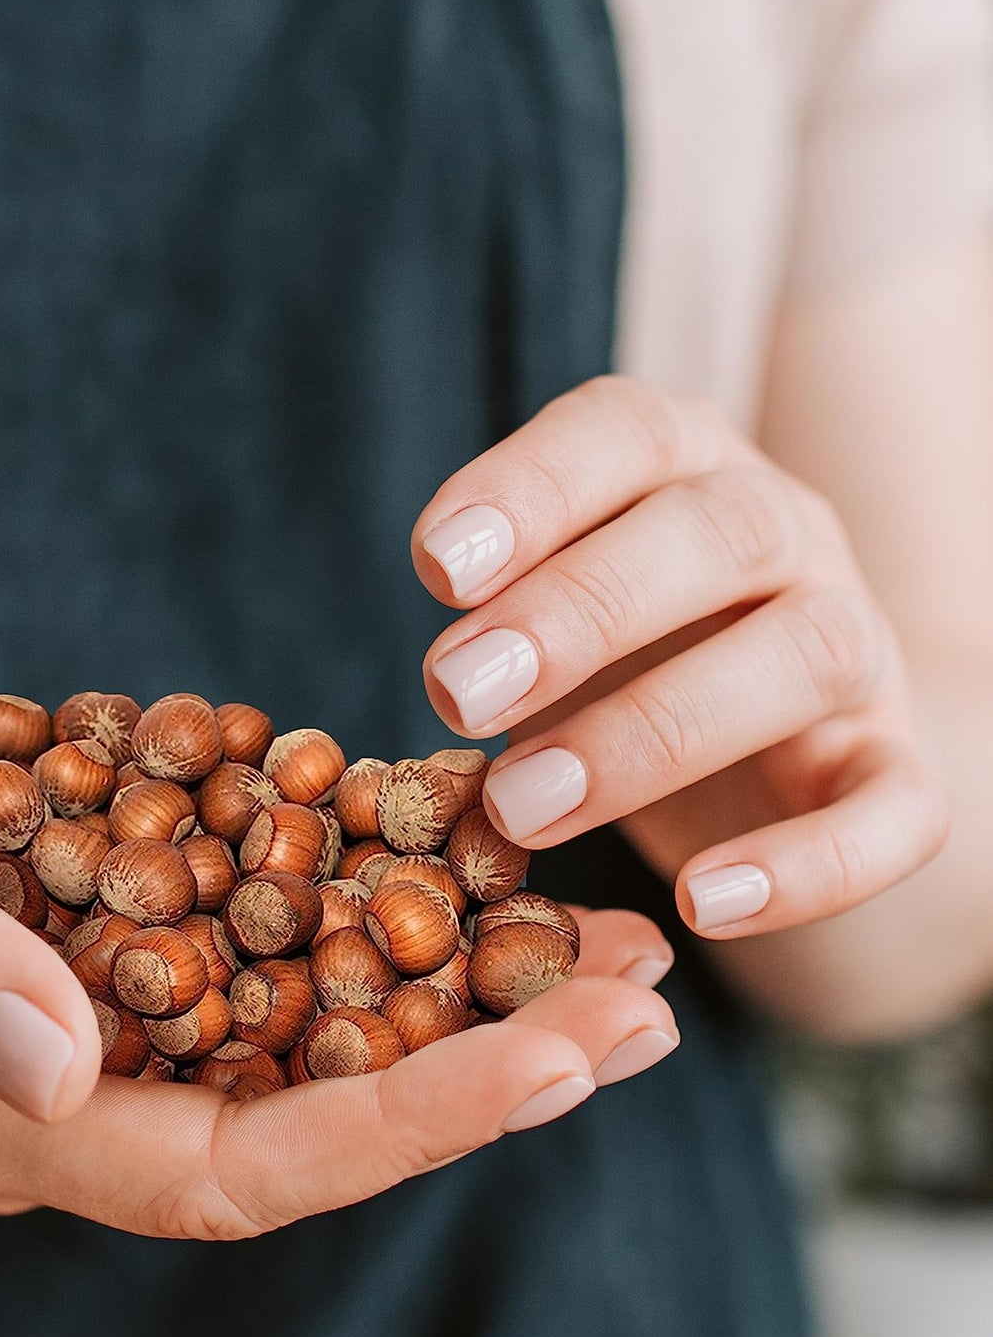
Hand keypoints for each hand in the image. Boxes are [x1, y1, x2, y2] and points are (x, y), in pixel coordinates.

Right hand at [0, 627, 676, 1235]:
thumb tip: (60, 1071)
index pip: (221, 1167)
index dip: (396, 1125)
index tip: (552, 1060)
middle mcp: (66, 1099)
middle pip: (306, 1122)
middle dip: (482, 1072)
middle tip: (644, 1003)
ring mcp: (104, 1026)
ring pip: (313, 1041)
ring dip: (465, 996)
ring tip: (612, 944)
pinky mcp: (132, 947)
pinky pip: (280, 951)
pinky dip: (388, 917)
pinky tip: (488, 863)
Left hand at [414, 377, 949, 939]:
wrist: (772, 740)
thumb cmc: (614, 649)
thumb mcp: (546, 605)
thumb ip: (501, 613)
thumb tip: (455, 669)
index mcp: (687, 462)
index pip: (628, 430)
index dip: (534, 488)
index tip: (438, 566)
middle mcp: (789, 531)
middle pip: (720, 533)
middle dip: (580, 611)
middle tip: (456, 691)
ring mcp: (861, 644)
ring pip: (806, 658)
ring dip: (655, 734)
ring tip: (521, 804)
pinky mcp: (897, 763)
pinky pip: (898, 807)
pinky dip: (811, 865)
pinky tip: (701, 906)